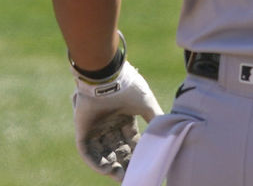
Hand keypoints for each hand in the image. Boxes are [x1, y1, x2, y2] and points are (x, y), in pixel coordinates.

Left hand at [72, 61, 164, 180]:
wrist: (107, 78)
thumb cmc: (129, 88)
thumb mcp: (147, 105)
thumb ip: (156, 118)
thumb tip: (169, 130)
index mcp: (124, 117)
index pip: (131, 140)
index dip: (137, 153)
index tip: (143, 166)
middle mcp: (109, 124)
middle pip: (117, 149)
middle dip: (125, 162)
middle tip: (131, 176)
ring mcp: (95, 128)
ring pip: (102, 152)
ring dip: (110, 166)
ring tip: (120, 176)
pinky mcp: (82, 130)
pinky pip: (87, 151)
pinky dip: (96, 162)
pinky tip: (107, 170)